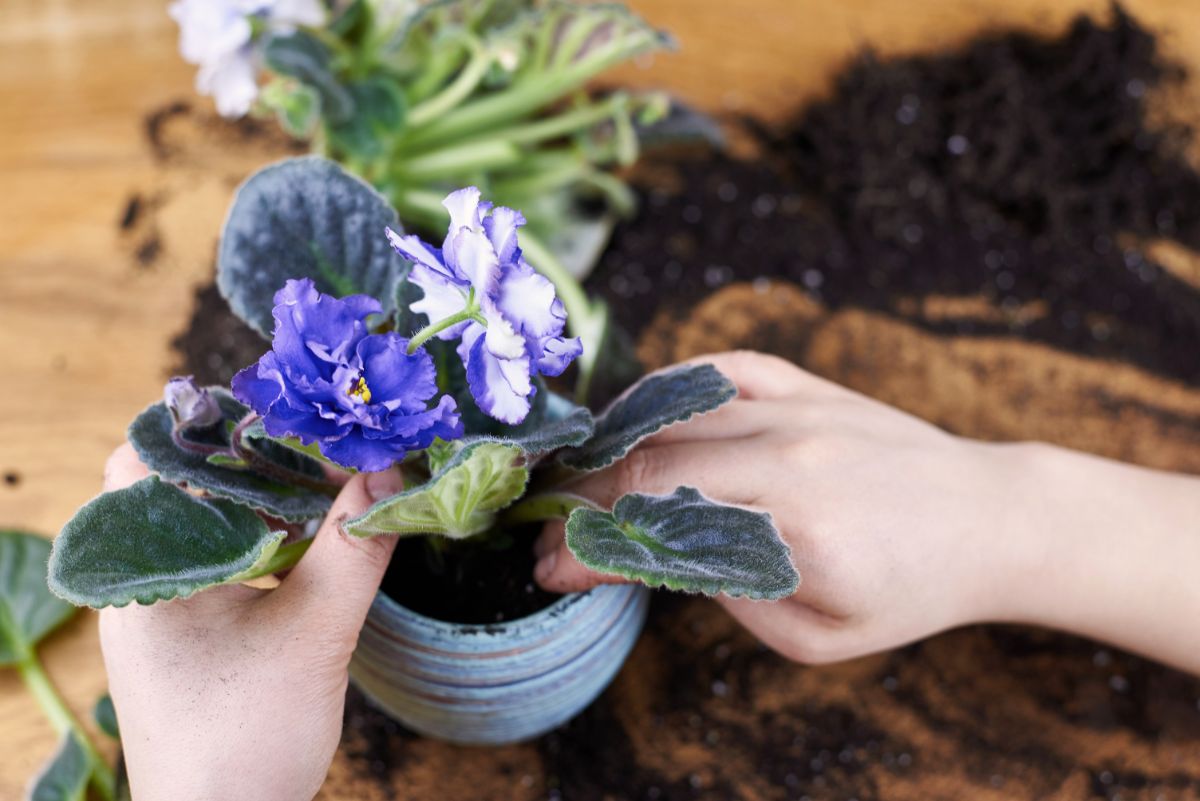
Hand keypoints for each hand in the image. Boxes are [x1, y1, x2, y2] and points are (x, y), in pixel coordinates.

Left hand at [97, 444, 402, 800]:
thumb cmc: (247, 738)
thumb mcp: (315, 636)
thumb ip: (353, 549)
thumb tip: (391, 472)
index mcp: (143, 570)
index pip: (148, 456)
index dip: (214, 425)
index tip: (286, 416)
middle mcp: (137, 579)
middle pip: (182, 483)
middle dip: (254, 460)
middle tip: (323, 448)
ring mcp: (158, 605)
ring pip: (204, 520)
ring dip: (263, 500)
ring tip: (328, 486)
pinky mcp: (183, 629)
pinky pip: (217, 558)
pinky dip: (261, 539)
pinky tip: (313, 540)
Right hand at [534, 352, 1199, 671]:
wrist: (989, 518)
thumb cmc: (909, 589)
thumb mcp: (820, 636)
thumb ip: (734, 597)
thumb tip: (665, 552)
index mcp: (795, 529)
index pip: (660, 527)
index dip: (590, 548)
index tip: (551, 568)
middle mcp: (790, 455)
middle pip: (651, 464)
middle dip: (584, 500)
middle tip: (550, 527)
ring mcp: (798, 409)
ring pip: (674, 412)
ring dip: (612, 443)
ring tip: (576, 474)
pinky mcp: (806, 385)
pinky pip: (717, 371)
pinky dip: (665, 388)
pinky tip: (635, 413)